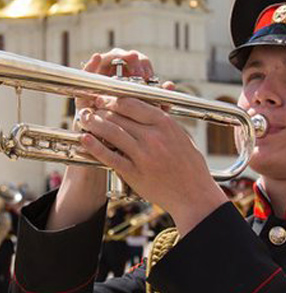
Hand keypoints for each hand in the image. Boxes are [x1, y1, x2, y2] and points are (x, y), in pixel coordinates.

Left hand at [78, 94, 227, 236]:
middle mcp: (153, 136)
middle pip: (118, 116)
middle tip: (91, 108)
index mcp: (165, 123)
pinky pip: (109, 156)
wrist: (193, 194)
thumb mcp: (181, 134)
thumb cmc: (189, 165)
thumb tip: (147, 103)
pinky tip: (85, 138)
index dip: (113, 99)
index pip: (132, 103)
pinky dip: (94, 146)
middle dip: (100, 110)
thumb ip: (163, 118)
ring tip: (84, 119)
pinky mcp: (134, 173)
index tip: (105, 99)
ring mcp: (142, 155)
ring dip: (93, 123)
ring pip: (111, 132)